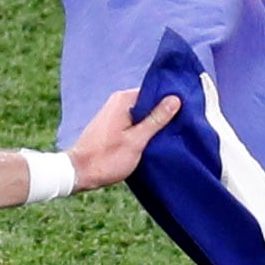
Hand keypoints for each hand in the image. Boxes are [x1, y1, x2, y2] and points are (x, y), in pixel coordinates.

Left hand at [68, 88, 183, 189]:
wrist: (79, 172)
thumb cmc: (107, 158)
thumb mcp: (137, 140)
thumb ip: (156, 119)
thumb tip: (175, 99)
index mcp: (123, 100)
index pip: (153, 91)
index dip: (169, 100)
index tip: (185, 110)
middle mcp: (117, 101)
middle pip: (148, 102)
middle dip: (163, 112)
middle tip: (181, 124)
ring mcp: (114, 113)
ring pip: (142, 113)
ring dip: (154, 123)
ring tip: (170, 132)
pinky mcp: (112, 124)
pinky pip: (134, 121)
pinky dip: (143, 128)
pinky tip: (154, 139)